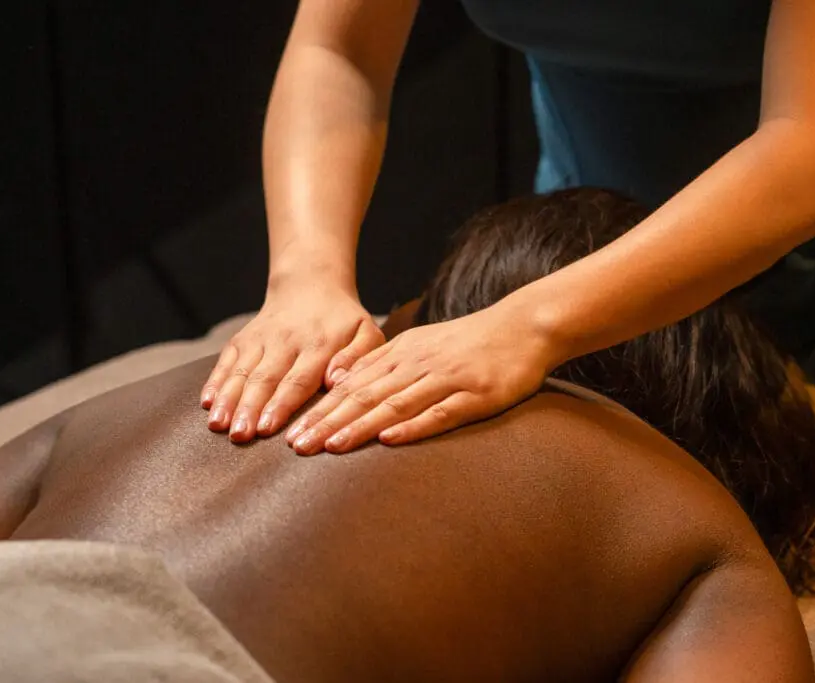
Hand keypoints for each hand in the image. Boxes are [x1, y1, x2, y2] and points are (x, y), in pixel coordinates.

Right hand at [201, 281, 384, 442]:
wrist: (311, 286)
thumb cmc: (345, 322)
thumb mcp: (366, 333)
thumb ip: (358, 357)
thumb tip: (336, 380)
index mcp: (319, 344)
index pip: (298, 379)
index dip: (281, 405)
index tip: (267, 428)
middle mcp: (286, 340)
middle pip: (265, 378)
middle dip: (249, 408)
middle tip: (239, 436)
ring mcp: (261, 338)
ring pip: (242, 371)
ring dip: (228, 399)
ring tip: (218, 425)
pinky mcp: (243, 338)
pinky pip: (226, 360)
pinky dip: (215, 381)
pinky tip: (207, 402)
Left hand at [285, 300, 555, 454]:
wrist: (523, 327)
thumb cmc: (469, 343)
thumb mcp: (421, 346)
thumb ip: (385, 366)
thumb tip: (343, 386)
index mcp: (402, 354)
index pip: (352, 385)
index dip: (320, 409)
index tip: (291, 432)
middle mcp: (418, 365)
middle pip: (365, 396)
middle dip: (328, 422)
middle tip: (297, 446)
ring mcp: (446, 380)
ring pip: (395, 405)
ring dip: (360, 426)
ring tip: (330, 446)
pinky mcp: (475, 395)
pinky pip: (439, 413)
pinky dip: (413, 427)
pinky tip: (389, 440)